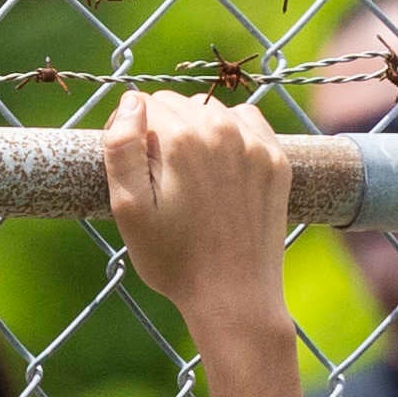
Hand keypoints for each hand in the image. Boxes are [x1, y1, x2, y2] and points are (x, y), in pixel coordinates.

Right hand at [97, 90, 302, 335]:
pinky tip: (219, 169)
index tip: (132, 166)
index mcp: (182, 138)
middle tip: (159, 179)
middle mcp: (222, 129)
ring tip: (189, 178)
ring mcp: (254, 142)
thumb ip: (121, 148)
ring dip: (195, 131)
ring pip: (211, 111)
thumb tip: (130, 100)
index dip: (128, 129)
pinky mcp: (276, 158)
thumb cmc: (174, 260)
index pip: (144, 103)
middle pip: (178, 104)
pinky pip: (246, 122)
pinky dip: (229, 134)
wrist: (234, 296)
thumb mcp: (129, 209)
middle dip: (162, 129)